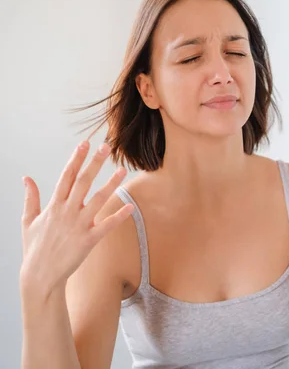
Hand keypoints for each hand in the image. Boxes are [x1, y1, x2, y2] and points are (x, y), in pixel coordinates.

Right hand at [20, 141, 133, 299]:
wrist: (40, 276)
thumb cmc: (35, 248)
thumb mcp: (28, 221)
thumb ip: (31, 198)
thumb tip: (26, 178)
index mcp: (53, 206)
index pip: (66, 176)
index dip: (76, 159)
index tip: (84, 143)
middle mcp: (66, 212)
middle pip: (83, 182)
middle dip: (94, 163)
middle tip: (106, 147)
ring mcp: (78, 226)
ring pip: (98, 200)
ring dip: (111, 184)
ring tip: (122, 170)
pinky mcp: (88, 240)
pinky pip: (107, 225)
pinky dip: (119, 216)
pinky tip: (130, 206)